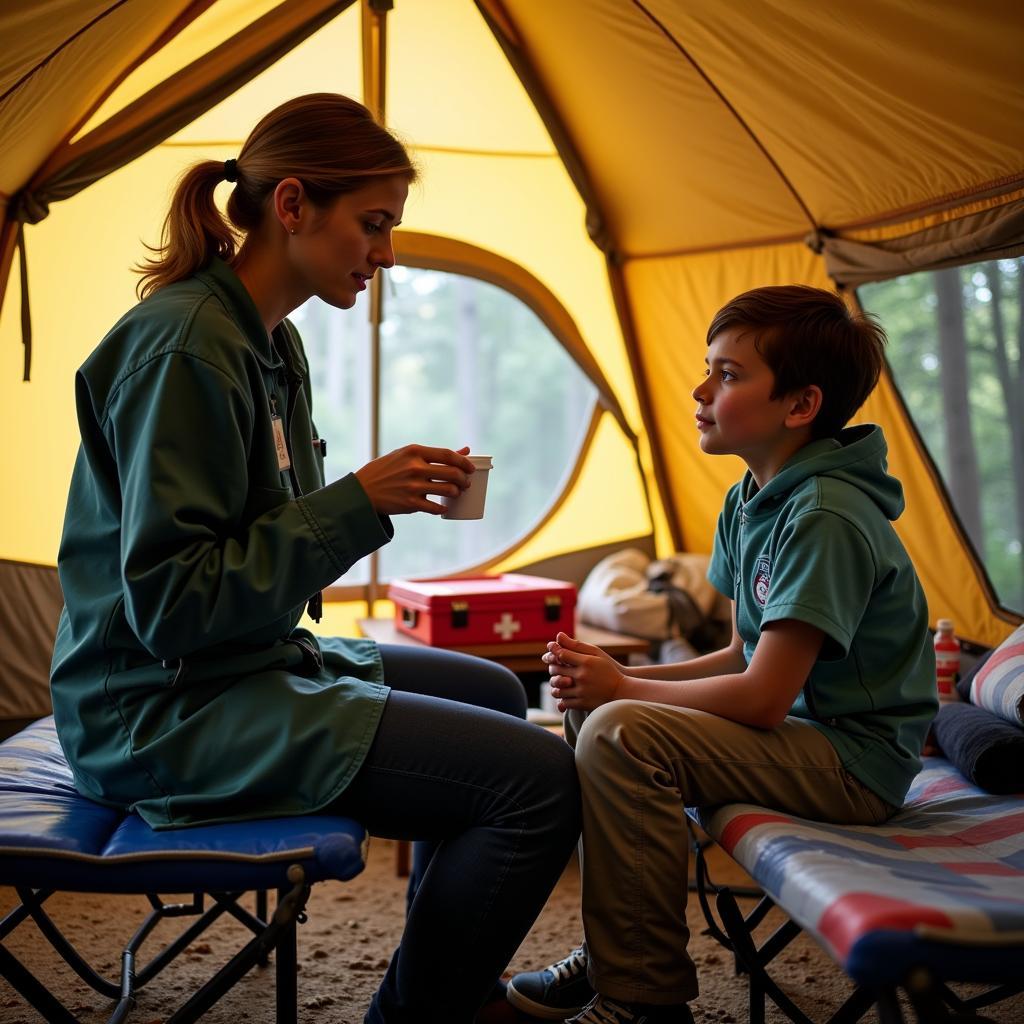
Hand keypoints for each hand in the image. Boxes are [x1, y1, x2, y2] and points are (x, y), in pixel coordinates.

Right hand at [355, 445, 474, 514]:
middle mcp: (415, 467)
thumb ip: (435, 454)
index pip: (448, 455)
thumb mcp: (407, 455)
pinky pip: (436, 508)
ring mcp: (413, 486)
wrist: (363, 490)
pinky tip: (443, 507)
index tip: (470, 468)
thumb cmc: (388, 470)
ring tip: (456, 493)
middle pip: (452, 473)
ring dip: (457, 493)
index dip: (464, 463)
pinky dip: (443, 508)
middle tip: (466, 483)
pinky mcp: (410, 503)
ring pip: (448, 490)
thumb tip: (465, 451)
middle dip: (464, 480)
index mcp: (414, 451)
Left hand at [542, 631, 624, 710]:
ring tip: (559, 681)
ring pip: (557, 688)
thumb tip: (558, 635)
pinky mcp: (582, 704)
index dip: (555, 654)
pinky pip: (564, 702)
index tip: (555, 654)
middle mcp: (582, 676)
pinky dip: (562, 698)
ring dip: (555, 684)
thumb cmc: (608, 669)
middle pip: (557, 670)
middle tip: (555, 668)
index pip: (562, 655)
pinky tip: (565, 693)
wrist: (621, 691)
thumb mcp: (596, 654)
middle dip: (553, 668)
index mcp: (586, 662)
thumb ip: (576, 645)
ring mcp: (582, 691)